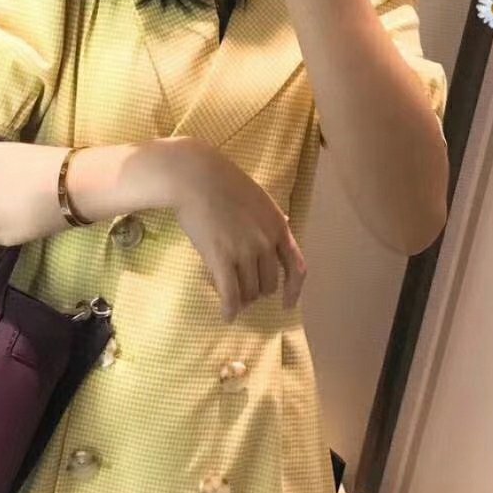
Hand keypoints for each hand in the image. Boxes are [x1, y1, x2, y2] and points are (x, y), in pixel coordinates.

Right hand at [170, 138, 306, 321]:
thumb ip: (273, 218)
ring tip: (232, 296)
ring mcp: (245, 252)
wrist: (195, 177)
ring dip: (242, 298)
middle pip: (269, 283)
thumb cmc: (224, 182)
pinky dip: (230, 309)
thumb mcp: (260, 198)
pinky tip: (226, 315)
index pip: (296, 268)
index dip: (294, 290)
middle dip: (258, 290)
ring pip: (250, 291)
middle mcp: (266, 243)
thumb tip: (286, 224)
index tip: (288, 303)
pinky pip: (230, 294)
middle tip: (245, 290)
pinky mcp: (222, 259)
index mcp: (278, 227)